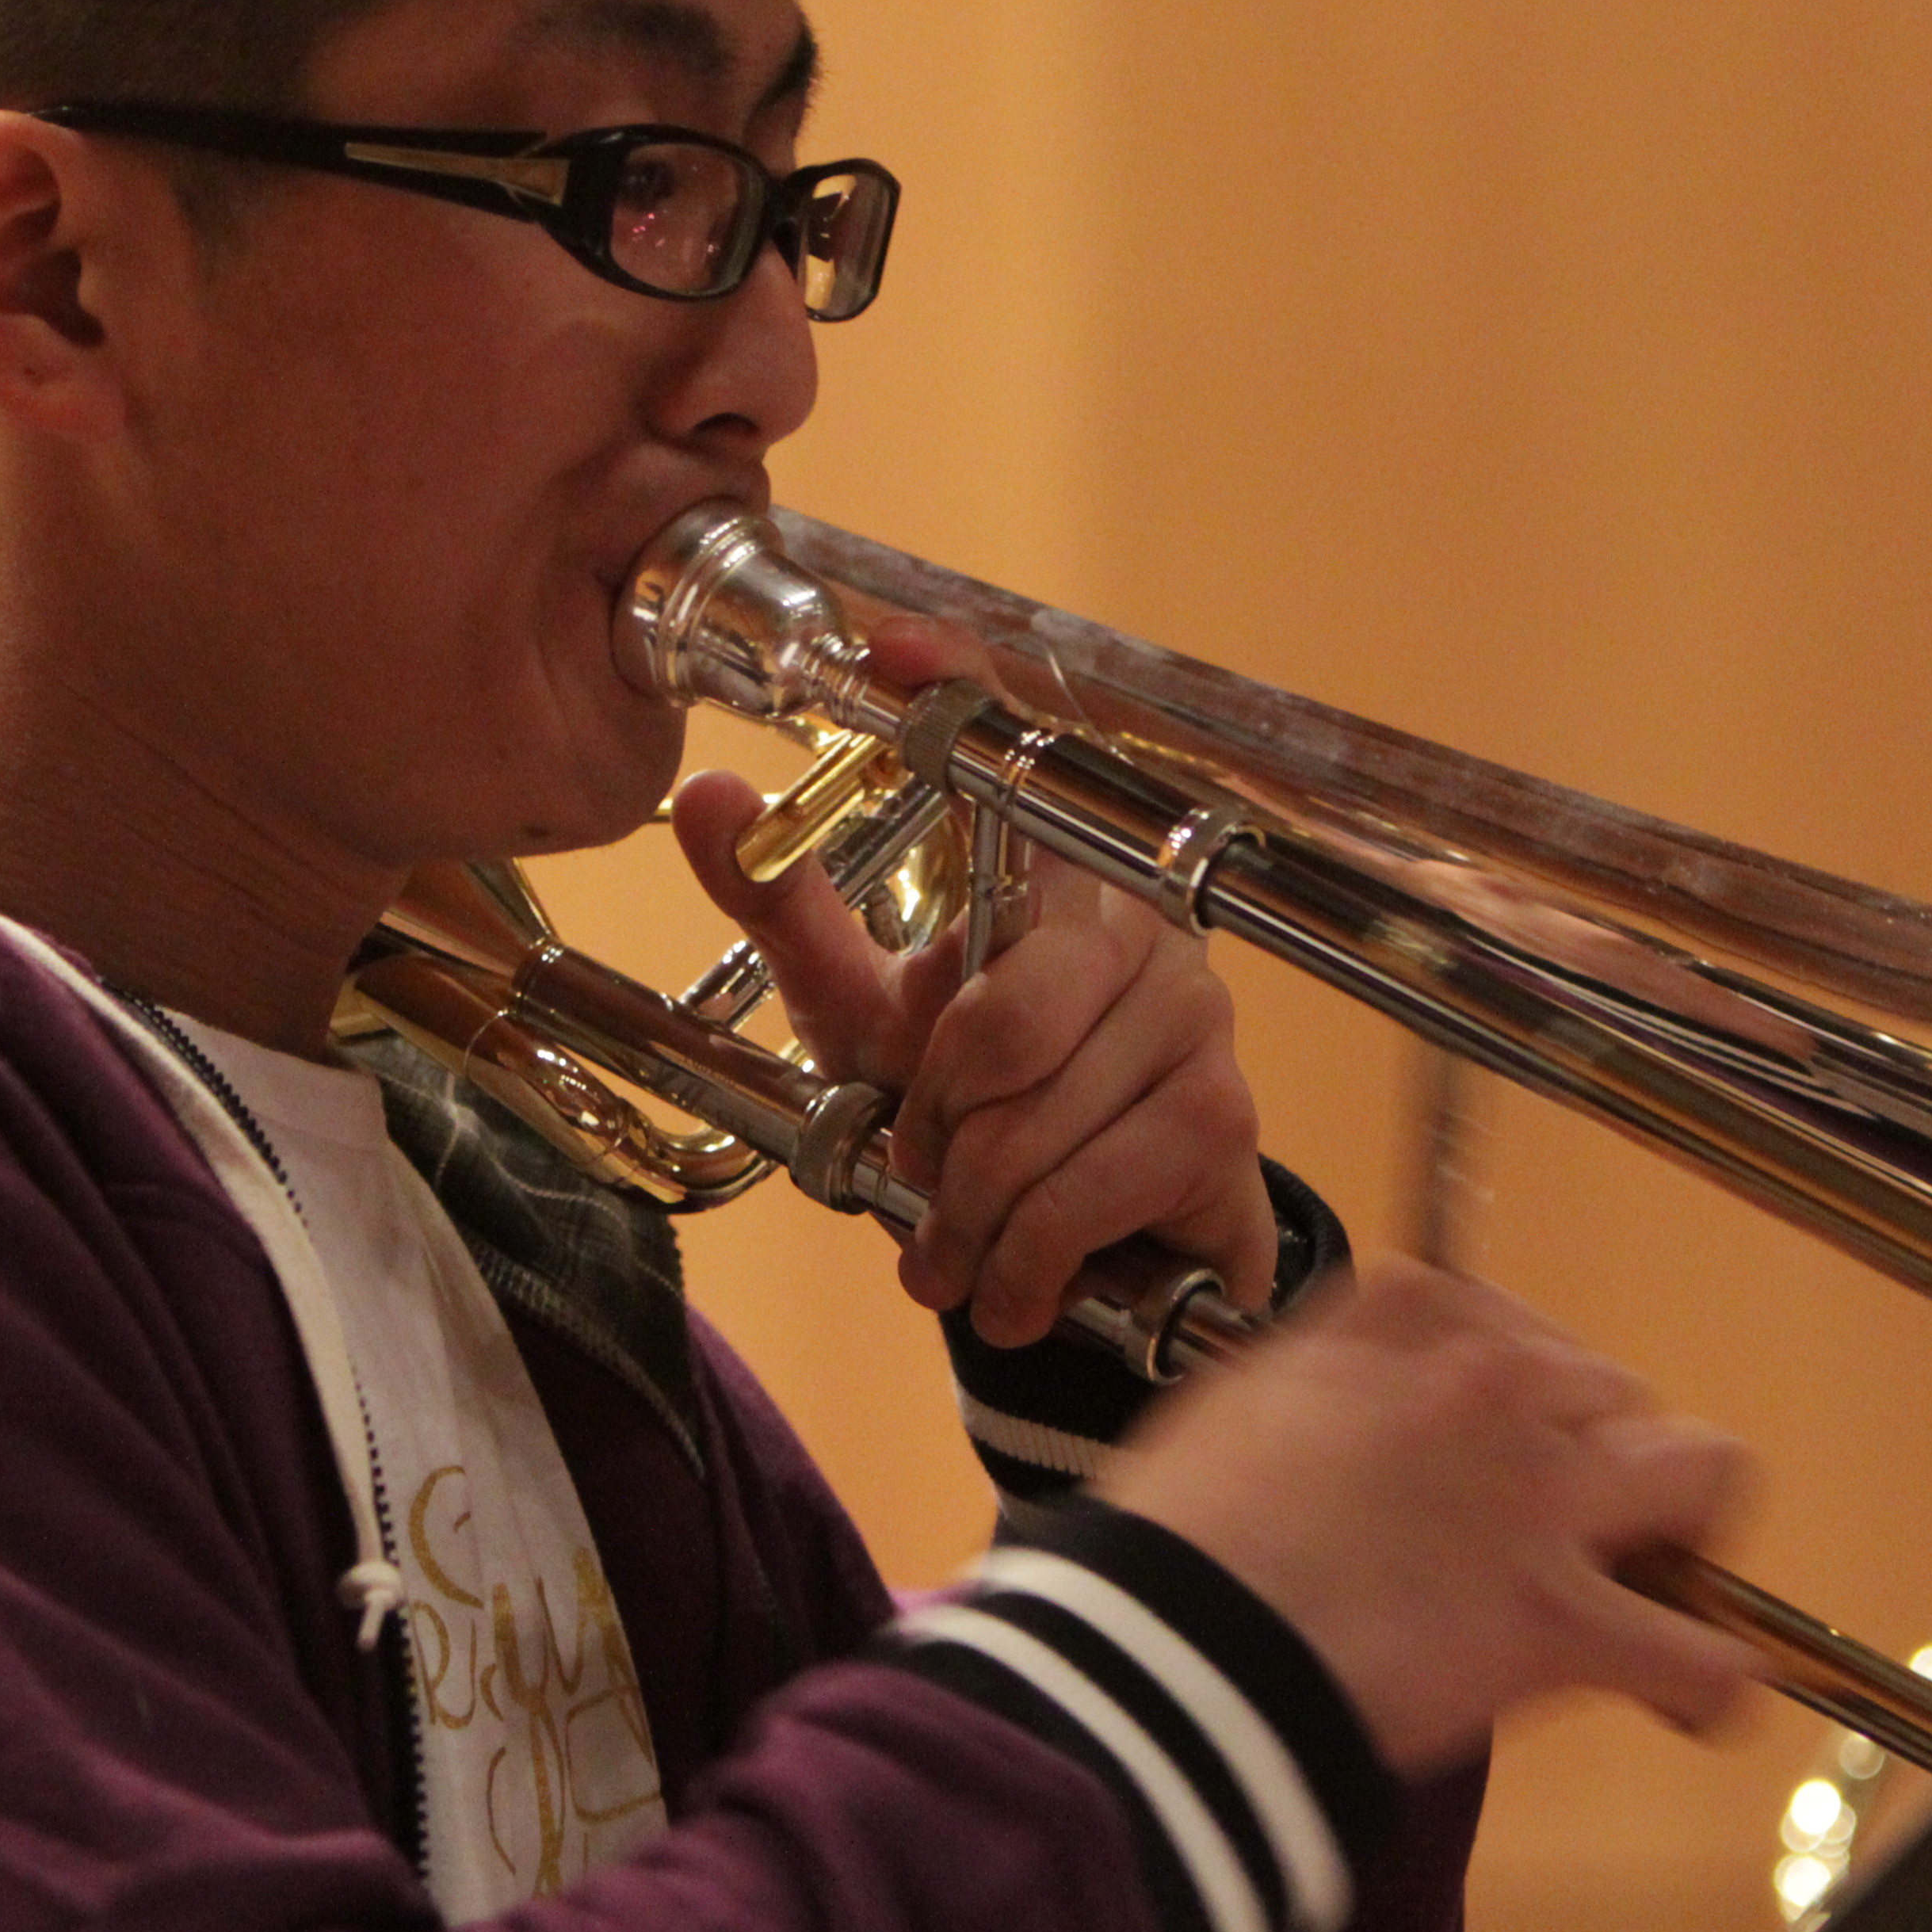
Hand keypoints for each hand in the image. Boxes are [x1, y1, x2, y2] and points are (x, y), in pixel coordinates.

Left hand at [669, 615, 1274, 1345]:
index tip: (890, 648)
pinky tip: (1016, 1283)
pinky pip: (1082, 1191)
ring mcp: (1193, 1019)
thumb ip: (790, 912)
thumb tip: (708, 796)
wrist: (1100, 1258)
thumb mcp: (866, 1013)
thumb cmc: (983, 1108)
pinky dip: (1022, 1261)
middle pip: (997, 1025)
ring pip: (1027, 1123)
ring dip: (968, 1216)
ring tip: (961, 1245)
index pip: (1021, 750)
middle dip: (932, 1125)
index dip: (963, 686)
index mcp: (1052, 878)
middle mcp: (1137, 929)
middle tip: (920, 1169)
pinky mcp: (1223, 1121)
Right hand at [1099, 1260, 1753, 1768]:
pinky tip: (1685, 1702)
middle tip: (1557, 1514)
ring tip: (1661, 1575)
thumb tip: (1336, 1425)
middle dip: (1595, 1448)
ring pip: (1705, 1472)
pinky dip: (1703, 1681)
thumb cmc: (1179, 1536)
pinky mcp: (1560, 1623)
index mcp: (1404, 1328)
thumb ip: (1315, 1385)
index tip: (1489, 1426)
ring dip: (1689, 1523)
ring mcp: (1541, 1501)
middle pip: (1610, 1389)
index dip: (1508, 1381)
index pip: (1500, 1321)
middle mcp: (1495, 1389)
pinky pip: (1697, 1653)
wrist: (1182, 1640)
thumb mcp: (1239, 1405)